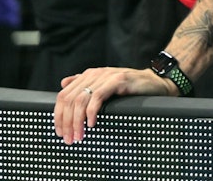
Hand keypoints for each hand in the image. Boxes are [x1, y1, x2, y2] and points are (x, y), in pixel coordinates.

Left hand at [54, 66, 177, 143]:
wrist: (154, 83)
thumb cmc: (130, 87)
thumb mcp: (104, 84)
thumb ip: (85, 83)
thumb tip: (63, 83)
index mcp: (89, 75)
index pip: (64, 95)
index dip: (58, 116)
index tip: (60, 132)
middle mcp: (95, 73)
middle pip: (69, 99)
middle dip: (66, 122)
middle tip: (69, 138)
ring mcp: (106, 76)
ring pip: (80, 100)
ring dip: (77, 121)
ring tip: (79, 135)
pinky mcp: (118, 80)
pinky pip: (98, 97)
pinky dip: (91, 112)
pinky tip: (92, 123)